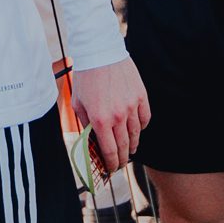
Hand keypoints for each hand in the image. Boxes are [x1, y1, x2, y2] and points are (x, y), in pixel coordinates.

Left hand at [71, 57, 149, 178]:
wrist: (100, 52)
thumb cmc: (85, 78)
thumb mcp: (78, 103)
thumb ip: (85, 124)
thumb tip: (91, 141)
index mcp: (99, 119)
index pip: (109, 151)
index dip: (111, 164)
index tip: (111, 169)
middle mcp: (117, 116)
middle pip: (123, 146)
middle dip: (121, 159)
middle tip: (120, 164)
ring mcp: (131, 106)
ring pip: (136, 134)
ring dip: (132, 145)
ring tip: (129, 149)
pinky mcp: (141, 96)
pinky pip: (145, 119)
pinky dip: (142, 127)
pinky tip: (137, 130)